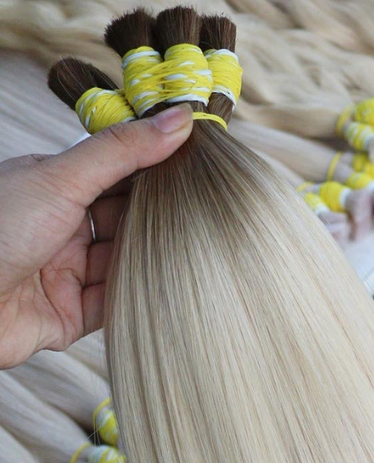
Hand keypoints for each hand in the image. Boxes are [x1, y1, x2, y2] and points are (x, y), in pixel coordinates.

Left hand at [0, 105, 193, 369]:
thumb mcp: (62, 179)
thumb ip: (122, 152)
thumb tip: (178, 121)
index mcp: (52, 189)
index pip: (116, 175)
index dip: (154, 168)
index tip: (199, 163)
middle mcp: (60, 230)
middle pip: (125, 222)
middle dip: (160, 218)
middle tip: (207, 209)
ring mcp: (65, 274)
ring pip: (124, 265)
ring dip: (152, 260)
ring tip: (194, 250)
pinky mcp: (71, 316)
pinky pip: (115, 305)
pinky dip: (138, 297)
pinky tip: (166, 287)